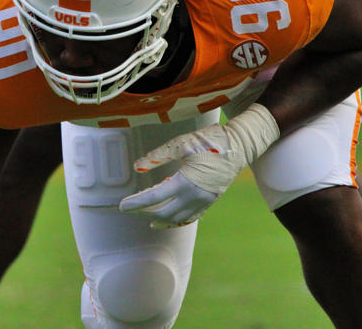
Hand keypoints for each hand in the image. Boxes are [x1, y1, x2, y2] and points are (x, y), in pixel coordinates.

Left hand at [119, 104, 278, 228]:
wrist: (239, 145)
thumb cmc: (210, 141)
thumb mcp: (181, 144)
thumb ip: (157, 157)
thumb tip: (137, 167)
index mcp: (186, 182)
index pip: (155, 198)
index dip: (136, 203)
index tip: (122, 205)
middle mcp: (195, 196)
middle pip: (164, 213)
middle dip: (145, 212)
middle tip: (131, 209)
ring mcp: (204, 201)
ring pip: (177, 218)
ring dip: (160, 219)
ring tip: (146, 217)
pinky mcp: (210, 200)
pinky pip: (190, 217)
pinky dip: (177, 221)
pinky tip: (168, 220)